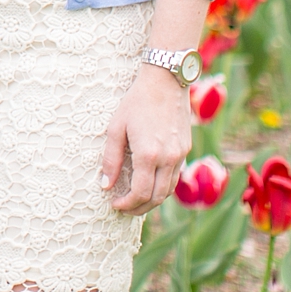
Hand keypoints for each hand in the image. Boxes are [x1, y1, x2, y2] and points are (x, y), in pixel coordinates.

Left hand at [100, 63, 190, 213]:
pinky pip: (174, 176)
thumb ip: (110, 158)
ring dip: (153, 200)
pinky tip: (150, 184)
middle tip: (124, 208)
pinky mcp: (185, 149)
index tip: (115, 204)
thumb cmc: (136, 102)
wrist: (165, 83)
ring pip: (169, 190)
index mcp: (148, 154)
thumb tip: (105, 184)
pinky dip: (163, 186)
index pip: (140, 193)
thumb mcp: (116, 128)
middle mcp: (168, 158)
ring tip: (136, 201)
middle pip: (157, 197)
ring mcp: (180, 155)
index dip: (127, 204)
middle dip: (140, 208)